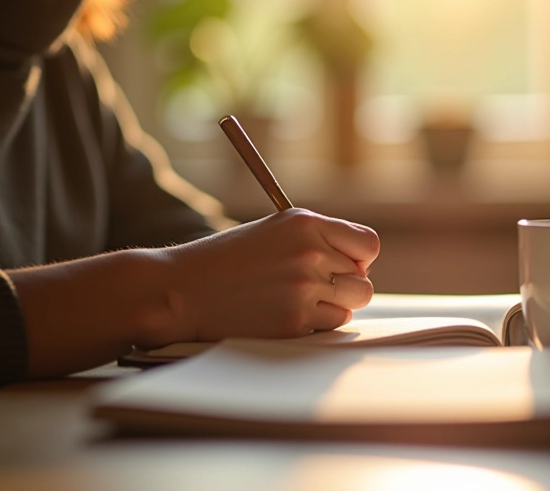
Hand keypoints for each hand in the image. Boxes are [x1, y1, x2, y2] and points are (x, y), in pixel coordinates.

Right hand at [156, 208, 379, 343]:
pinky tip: (284, 313)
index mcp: (306, 223)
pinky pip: (330, 325)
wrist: (181, 290)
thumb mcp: (274, 231)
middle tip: (317, 288)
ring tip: (301, 301)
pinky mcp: (294, 321)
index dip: (361, 259)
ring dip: (334, 306)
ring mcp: (303, 288)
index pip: (368, 244)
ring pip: (353, 304)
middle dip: (347, 286)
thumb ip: (318, 240)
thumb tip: (360, 267)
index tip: (346, 266)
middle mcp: (310, 252)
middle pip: (364, 279)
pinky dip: (315, 324)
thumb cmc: (226, 261)